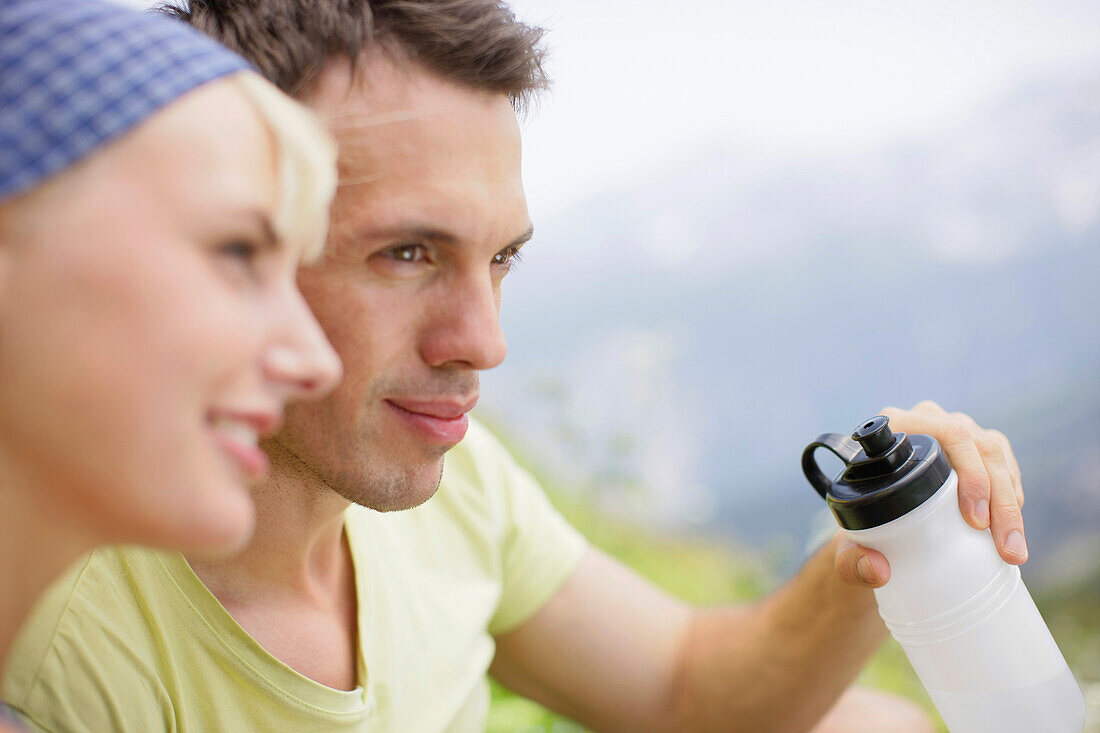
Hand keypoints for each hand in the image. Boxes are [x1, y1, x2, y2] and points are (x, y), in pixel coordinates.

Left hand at [835, 400, 1025, 587]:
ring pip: (997, 457)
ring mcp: (954, 430)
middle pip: (980, 448)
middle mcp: (928, 419)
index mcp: (895, 426)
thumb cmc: (858, 526)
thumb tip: (878, 571)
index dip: (970, 474)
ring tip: (1013, 551)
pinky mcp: (975, 448)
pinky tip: (1011, 529)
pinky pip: (1005, 466)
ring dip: (1010, 504)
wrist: (869, 520)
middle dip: (999, 500)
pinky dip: (1011, 499)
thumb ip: (851, 562)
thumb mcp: (846, 545)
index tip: (975, 521)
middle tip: (1006, 548)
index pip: (948, 434)